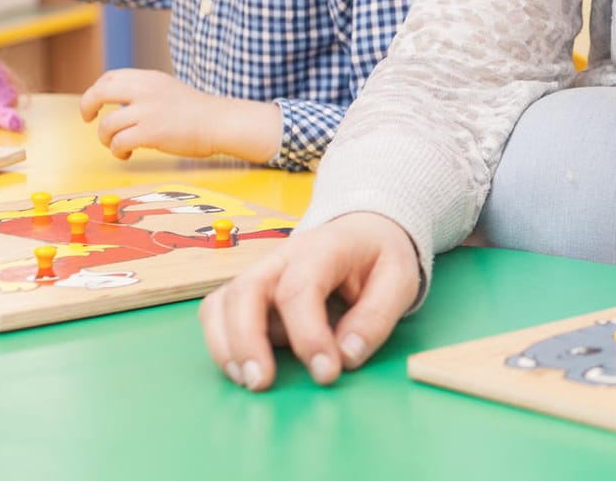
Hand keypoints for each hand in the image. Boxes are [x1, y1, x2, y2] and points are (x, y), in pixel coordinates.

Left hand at [80, 69, 266, 160]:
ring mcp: (148, 111)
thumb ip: (144, 91)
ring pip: (107, 125)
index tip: (97, 104)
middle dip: (87, 107)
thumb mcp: (168, 89)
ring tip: (117, 145)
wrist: (221, 122)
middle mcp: (145, 91)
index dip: (96, 91)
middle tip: (89, 119)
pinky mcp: (151, 133)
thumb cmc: (198, 112)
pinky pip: (119, 143)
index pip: (110, 77)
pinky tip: (127, 154)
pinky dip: (117, 151)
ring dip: (105, 138)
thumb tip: (118, 102)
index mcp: (149, 78)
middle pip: (99, 93)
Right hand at [199, 212, 419, 389]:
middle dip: (248, 341)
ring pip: (223, 302)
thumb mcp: (398, 280)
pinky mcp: (248, 290)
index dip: (308, 335)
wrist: (364, 233)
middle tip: (262, 383)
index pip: (301, 288)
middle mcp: (282, 256)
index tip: (325, 373)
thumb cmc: (378, 257)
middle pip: (247, 291)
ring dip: (227, 345)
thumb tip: (346, 356)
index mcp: (324, 247)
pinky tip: (241, 369)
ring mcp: (260, 272)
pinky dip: (221, 341)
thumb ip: (376, 317)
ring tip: (249, 381)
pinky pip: (217, 312)